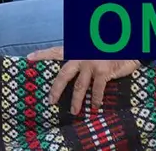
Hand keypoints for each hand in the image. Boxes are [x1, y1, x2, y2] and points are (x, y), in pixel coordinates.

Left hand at [27, 46, 142, 114]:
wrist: (127, 44)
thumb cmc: (108, 47)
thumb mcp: (92, 48)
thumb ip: (82, 56)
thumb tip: (73, 70)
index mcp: (75, 49)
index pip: (55, 51)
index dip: (42, 54)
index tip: (29, 57)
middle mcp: (80, 56)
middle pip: (63, 75)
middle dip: (56, 90)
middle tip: (50, 101)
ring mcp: (91, 64)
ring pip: (79, 87)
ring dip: (76, 101)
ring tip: (74, 112)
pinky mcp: (103, 72)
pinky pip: (97, 90)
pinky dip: (96, 100)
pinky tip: (95, 107)